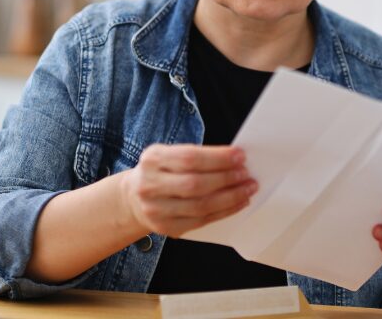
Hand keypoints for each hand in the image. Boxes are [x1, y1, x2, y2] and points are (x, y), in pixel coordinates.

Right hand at [120, 143, 256, 237]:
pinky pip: (202, 221)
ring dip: (231, 197)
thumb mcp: (170, 154)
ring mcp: (156, 210)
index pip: (190, 158)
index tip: (240, 156)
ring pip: (201, 206)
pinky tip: (239, 203)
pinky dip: (225, 211)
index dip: (218, 158)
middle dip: (226, 178)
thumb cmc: (162, 171)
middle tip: (246, 174)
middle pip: (195, 184)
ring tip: (248, 188)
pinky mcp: (166, 227)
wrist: (134, 198)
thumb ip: (197, 156)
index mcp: (153, 159)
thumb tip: (235, 159)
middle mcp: (150, 185)